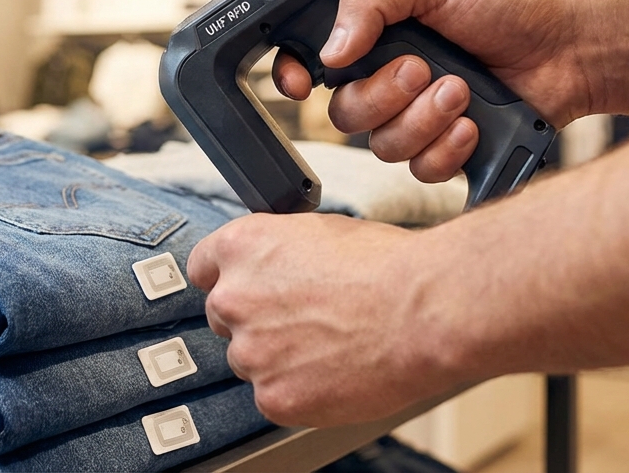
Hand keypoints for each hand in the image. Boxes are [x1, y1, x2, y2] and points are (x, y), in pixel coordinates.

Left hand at [187, 213, 464, 426]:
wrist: (424, 312)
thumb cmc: (386, 268)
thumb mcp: (319, 231)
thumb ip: (278, 251)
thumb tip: (273, 264)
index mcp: (241, 247)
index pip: (204, 267)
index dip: (229, 279)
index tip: (245, 289)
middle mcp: (234, 298)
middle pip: (225, 317)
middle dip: (257, 320)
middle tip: (304, 321)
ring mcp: (250, 352)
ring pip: (251, 360)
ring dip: (279, 358)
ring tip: (331, 346)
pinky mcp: (274, 397)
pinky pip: (274, 397)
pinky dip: (299, 391)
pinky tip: (334, 372)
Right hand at [275, 0, 594, 180]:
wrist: (572, 46)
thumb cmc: (509, 3)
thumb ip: (369, 1)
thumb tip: (330, 49)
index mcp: (376, 36)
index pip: (312, 63)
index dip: (294, 77)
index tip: (300, 84)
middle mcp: (390, 80)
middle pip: (344, 114)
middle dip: (383, 96)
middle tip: (423, 69)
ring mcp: (418, 119)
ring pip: (382, 147)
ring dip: (423, 120)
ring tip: (461, 91)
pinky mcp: (449, 151)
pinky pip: (421, 170)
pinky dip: (447, 148)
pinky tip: (474, 124)